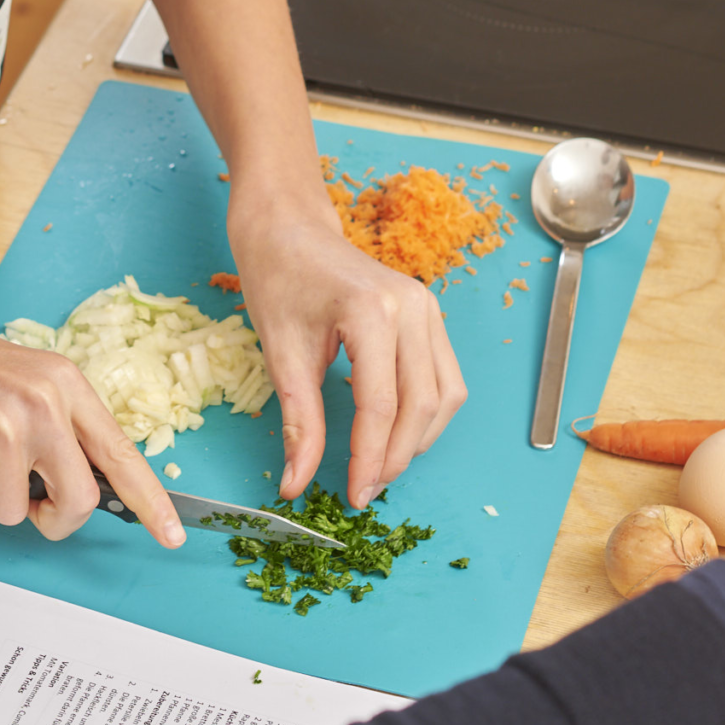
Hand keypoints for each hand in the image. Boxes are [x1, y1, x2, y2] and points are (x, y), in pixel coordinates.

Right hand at [0, 300, 184, 546]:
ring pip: (15, 511)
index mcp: (64, 384)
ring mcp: (5, 429)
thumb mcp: (19, 377)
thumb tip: (80, 483)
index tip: (172, 534)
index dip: (151, 501)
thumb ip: (55, 423)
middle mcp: (43, 405)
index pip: (121, 453)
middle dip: (53, 518)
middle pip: (78, 501)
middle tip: (30, 507)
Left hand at [229, 199, 466, 506]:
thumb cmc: (278, 278)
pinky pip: (445, 377)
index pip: (380, 404)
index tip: (354, 496)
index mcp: (371, 311)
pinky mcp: (429, 315)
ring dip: (419, 438)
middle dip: (397, 456)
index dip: (369, 458)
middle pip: (422, 404)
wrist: (289, 228)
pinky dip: (427, 412)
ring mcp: (427, 308)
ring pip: (446, 395)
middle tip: (365, 489)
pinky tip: (394, 431)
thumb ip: (299, 422)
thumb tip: (296, 482)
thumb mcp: (280, 353)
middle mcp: (412, 307)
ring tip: (381, 465)